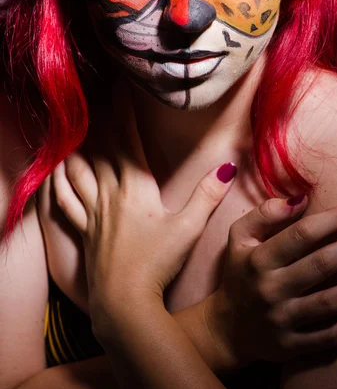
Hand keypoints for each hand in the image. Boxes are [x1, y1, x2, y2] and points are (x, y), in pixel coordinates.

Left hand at [51, 82, 236, 323]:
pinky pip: (65, 200)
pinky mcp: (84, 230)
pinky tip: (55, 175)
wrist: (125, 300)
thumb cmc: (159, 263)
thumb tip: (228, 166)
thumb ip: (207, 196)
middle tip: (96, 102)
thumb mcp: (189, 228)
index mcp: (136, 188)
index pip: (128, 140)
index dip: (124, 111)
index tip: (120, 87)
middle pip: (102, 151)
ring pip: (79, 172)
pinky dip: (59, 184)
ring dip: (77, 150)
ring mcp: (94, 212)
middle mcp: (110, 193)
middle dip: (100, 123)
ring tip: (74, 134)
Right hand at [206, 196, 336, 363]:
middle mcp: (270, 289)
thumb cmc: (240, 273)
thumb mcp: (240, 238)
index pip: (302, 234)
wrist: (227, 327)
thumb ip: (265, 213)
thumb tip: (301, 199)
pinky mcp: (292, 345)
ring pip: (330, 302)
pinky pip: (329, 336)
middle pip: (321, 265)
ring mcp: (282, 320)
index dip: (332, 220)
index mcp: (258, 259)